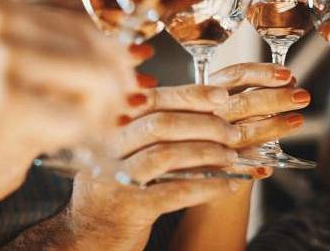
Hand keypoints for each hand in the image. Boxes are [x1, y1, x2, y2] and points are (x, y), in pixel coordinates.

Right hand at [0, 0, 136, 206]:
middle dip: (120, 82)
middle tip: (125, 105)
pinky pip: (76, 117)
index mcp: (1, 7)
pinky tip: (82, 140)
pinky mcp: (8, 99)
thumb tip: (135, 58)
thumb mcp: (6, 63)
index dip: (115, 52)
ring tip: (101, 125)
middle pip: (96, 49)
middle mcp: (3, 22)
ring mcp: (4, 57)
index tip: (133, 74)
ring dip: (106, 108)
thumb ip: (60, 56)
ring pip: (95, 79)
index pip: (81, 24)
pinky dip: (87, 132)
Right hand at [42, 63, 309, 250]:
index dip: (194, 94)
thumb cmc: (117, 185)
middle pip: (162, 121)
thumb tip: (207, 99)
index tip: (228, 94)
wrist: (86, 234)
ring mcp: (116, 177)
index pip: (155, 100)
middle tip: (242, 127)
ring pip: (167, 154)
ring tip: (243, 155)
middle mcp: (110, 145)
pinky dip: (208, 186)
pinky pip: (174, 192)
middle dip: (209, 121)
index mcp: (112, 124)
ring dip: (211, 152)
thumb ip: (153, 123)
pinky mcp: (128, 208)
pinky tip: (233, 185)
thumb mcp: (126, 149)